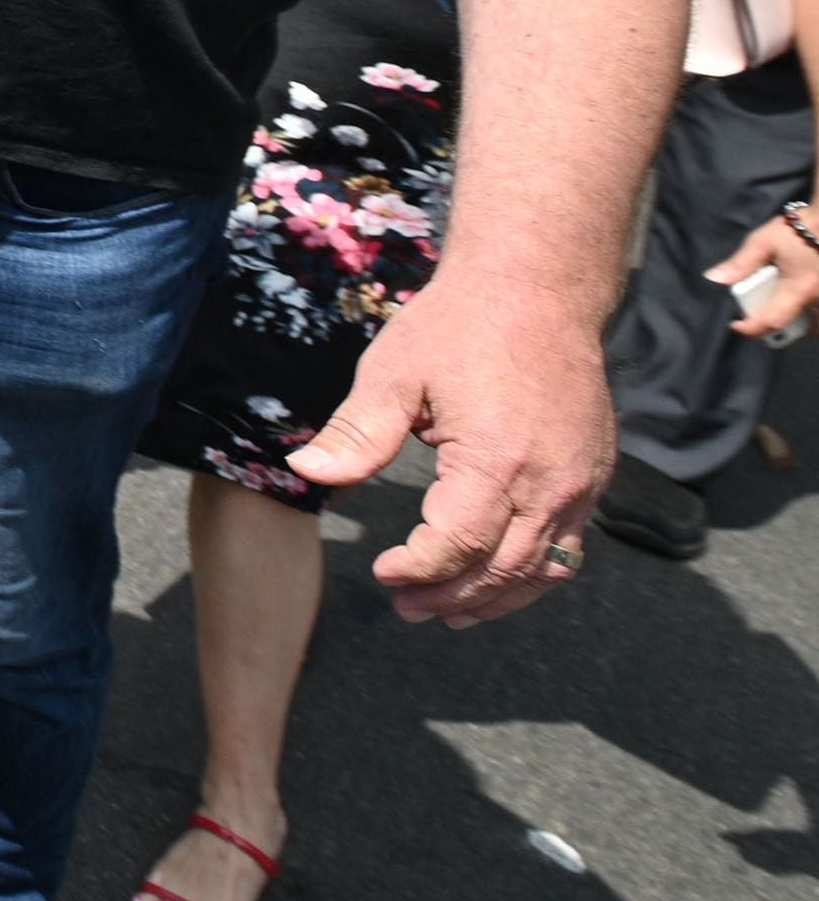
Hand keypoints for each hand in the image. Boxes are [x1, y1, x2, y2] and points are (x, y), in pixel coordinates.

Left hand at [288, 272, 614, 624]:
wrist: (536, 289)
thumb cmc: (457, 327)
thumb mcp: (393, 373)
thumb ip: (357, 433)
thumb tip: (308, 471)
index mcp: (497, 460)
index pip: (458, 545)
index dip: (418, 569)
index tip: (383, 573)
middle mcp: (550, 482)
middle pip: (502, 569)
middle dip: (451, 596)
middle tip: (407, 608)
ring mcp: (581, 483)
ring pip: (543, 569)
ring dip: (496, 599)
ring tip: (448, 611)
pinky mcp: (594, 476)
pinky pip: (568, 546)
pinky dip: (532, 573)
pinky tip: (497, 578)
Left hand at [710, 205, 818, 339]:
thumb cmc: (797, 229)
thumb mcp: (764, 242)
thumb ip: (741, 264)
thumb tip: (714, 278)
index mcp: (800, 288)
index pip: (773, 320)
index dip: (753, 329)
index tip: (737, 326)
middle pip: (802, 329)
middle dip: (782, 330)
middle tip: (763, 318)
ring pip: (817, 324)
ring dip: (802, 324)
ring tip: (783, 310)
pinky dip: (814, 316)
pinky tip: (804, 306)